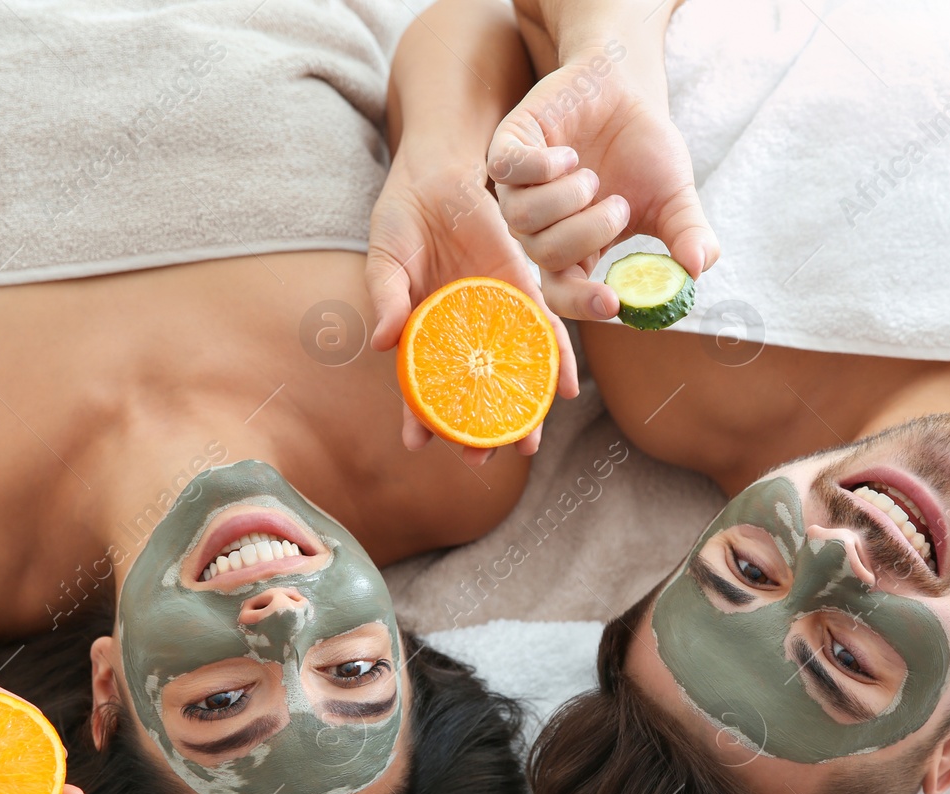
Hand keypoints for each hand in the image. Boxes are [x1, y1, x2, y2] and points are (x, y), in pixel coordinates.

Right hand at [367, 147, 577, 466]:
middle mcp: (461, 334)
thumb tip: (383, 340)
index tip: (415, 445)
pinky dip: (557, 359)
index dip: (417, 417)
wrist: (440, 174)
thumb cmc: (404, 220)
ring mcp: (493, 317)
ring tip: (527, 444)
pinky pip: (543, 331)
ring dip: (521, 411)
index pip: (419, 387)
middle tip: (480, 461)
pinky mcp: (523, 291)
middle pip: (472, 392)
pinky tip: (566, 390)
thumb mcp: (386, 258)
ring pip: (510, 374)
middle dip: (476, 430)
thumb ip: (385, 297)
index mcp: (423, 334)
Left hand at [488, 44, 717, 320]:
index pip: (563, 295)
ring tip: (592, 176)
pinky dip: (543, 167)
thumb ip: (689, 235)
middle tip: (619, 204)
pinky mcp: (507, 151)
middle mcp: (540, 228)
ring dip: (567, 200)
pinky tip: (570, 156)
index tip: (613, 301)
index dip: (582, 304)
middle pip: (547, 257)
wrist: (625, 92)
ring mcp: (518, 191)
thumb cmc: (645, 151)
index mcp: (575, 252)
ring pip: (523, 219)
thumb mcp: (676, 198)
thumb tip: (698, 268)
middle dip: (590, 232)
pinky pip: (507, 172)